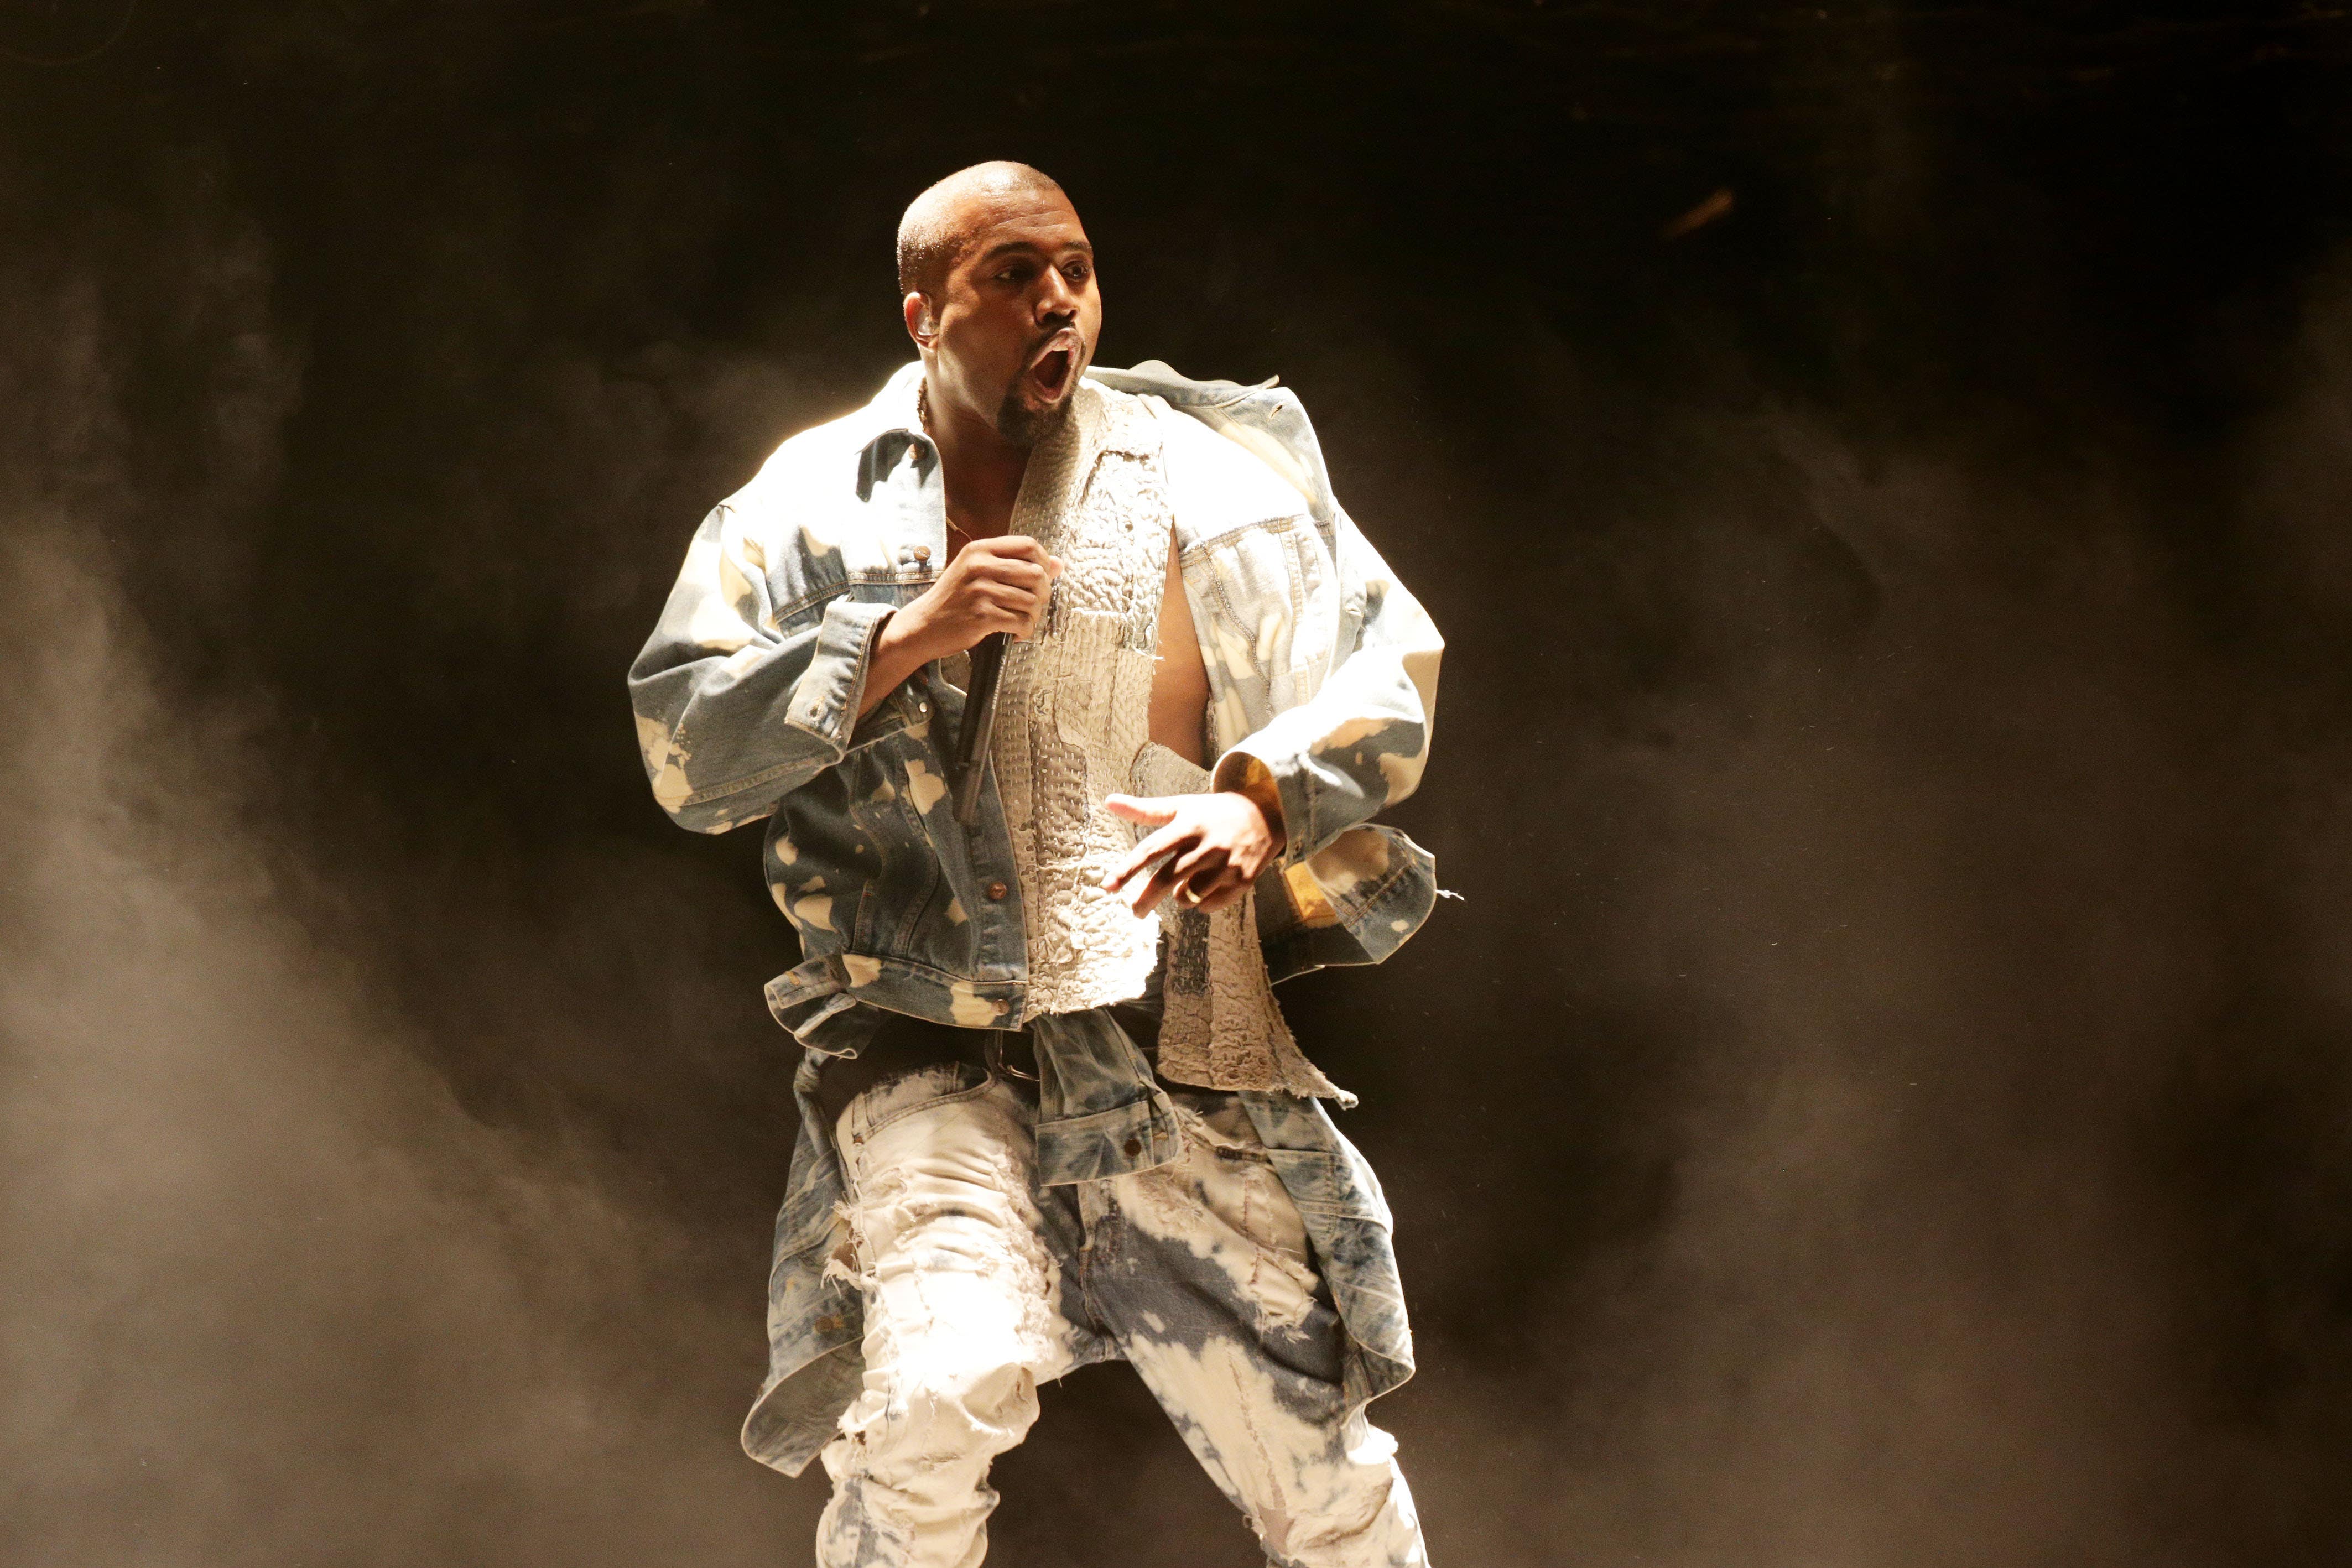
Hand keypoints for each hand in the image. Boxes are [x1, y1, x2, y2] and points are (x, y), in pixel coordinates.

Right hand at [896, 536, 1062, 660]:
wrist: (922, 626)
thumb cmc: (953, 599)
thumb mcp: (977, 572)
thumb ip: (1014, 564)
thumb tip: (1058, 564)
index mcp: (980, 549)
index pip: (1029, 545)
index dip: (1044, 562)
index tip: (1043, 578)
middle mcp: (980, 566)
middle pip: (1036, 573)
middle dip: (1043, 594)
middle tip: (1032, 606)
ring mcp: (980, 591)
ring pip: (1032, 601)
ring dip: (1033, 617)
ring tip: (1021, 622)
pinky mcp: (982, 616)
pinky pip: (1021, 622)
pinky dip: (1024, 631)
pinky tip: (1015, 634)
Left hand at [1101, 791, 1285, 916]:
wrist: (1264, 815)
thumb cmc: (1213, 813)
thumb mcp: (1181, 806)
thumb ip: (1144, 810)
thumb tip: (1108, 801)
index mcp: (1188, 826)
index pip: (1151, 850)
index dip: (1127, 869)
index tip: (1107, 886)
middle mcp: (1207, 846)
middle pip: (1167, 880)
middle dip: (1146, 900)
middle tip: (1136, 912)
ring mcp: (1226, 865)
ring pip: (1187, 897)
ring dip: (1180, 896)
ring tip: (1188, 881)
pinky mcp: (1242, 881)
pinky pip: (1208, 905)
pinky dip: (1202, 902)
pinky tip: (1209, 886)